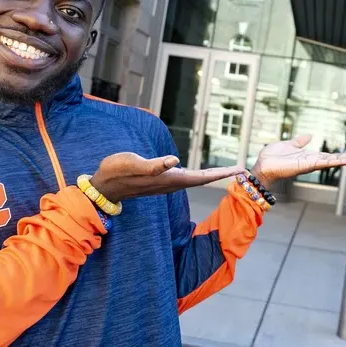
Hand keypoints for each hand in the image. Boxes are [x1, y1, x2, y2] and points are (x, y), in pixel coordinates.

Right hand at [90, 152, 243, 201]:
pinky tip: (201, 172)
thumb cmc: (116, 171)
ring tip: (228, 171)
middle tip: (242, 169)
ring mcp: (166, 183)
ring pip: (196, 179)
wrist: (104, 185)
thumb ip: (153, 165)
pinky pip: (187, 177)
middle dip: (222, 174)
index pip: (202, 176)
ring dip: (212, 175)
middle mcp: (171, 182)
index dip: (221, 173)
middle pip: (203, 178)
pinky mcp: (161, 180)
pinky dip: (200, 174)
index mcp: (169, 178)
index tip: (240, 170)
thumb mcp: (133, 163)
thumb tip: (174, 161)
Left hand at [251, 134, 345, 186]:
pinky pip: (324, 163)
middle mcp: (313, 162)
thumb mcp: (289, 144)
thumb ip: (299, 141)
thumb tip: (309, 136)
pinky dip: (336, 161)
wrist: (262, 165)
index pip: (332, 155)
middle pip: (337, 159)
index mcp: (310, 156)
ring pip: (334, 161)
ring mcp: (311, 164)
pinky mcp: (306, 165)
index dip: (345, 154)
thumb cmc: (272, 157)